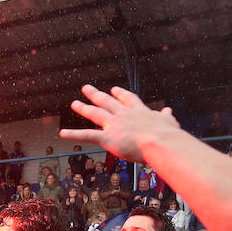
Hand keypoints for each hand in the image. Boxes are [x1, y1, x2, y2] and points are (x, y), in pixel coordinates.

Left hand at [59, 84, 182, 162]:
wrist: (160, 142)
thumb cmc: (168, 136)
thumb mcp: (169, 123)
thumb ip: (166, 117)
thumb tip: (168, 111)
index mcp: (140, 112)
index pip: (128, 100)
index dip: (120, 94)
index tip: (114, 89)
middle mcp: (125, 115)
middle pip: (107, 102)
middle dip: (95, 95)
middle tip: (86, 88)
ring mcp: (115, 124)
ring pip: (95, 114)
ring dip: (83, 108)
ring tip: (74, 103)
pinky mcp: (107, 137)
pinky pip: (87, 135)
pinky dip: (73, 134)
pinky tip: (62, 133)